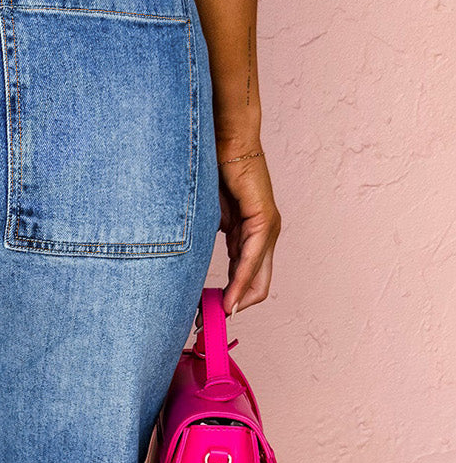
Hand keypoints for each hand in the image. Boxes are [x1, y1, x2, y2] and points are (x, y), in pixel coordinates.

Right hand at [215, 140, 280, 316]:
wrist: (223, 139)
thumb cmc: (211, 171)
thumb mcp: (210, 218)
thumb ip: (213, 242)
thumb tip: (195, 269)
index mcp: (250, 235)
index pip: (247, 278)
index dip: (230, 299)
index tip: (206, 313)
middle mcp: (264, 234)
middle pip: (258, 286)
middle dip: (233, 307)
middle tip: (207, 322)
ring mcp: (267, 228)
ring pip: (256, 277)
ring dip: (234, 300)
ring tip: (212, 316)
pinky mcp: (264, 219)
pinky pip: (251, 259)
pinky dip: (240, 281)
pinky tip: (228, 299)